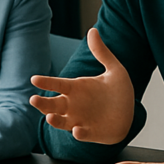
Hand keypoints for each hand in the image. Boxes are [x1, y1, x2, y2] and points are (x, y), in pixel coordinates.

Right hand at [30, 28, 134, 143]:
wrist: (130, 113)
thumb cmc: (119, 92)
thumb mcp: (115, 70)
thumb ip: (102, 52)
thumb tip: (92, 30)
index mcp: (77, 88)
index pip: (58, 84)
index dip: (47, 82)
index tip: (34, 78)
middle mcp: (74, 105)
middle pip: (53, 104)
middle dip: (42, 103)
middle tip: (33, 99)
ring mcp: (80, 120)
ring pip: (62, 121)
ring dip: (55, 120)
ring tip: (49, 117)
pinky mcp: (91, 132)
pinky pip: (82, 134)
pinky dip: (79, 133)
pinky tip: (78, 130)